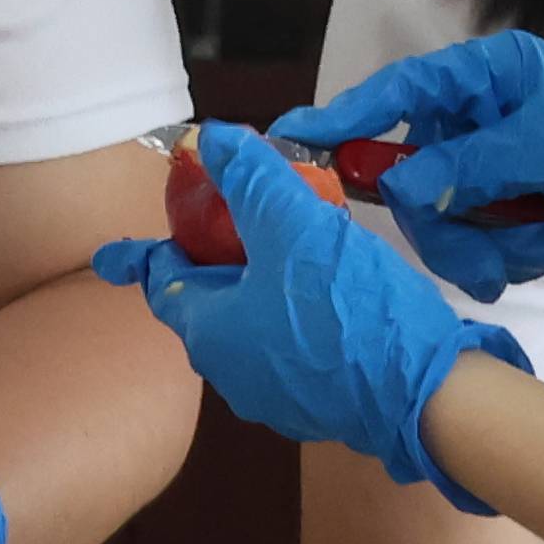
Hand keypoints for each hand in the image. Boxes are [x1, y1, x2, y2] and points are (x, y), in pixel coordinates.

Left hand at [97, 130, 518, 508]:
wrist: (427, 395)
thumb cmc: (347, 311)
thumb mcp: (294, 225)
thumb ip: (252, 179)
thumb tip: (214, 139)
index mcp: (208, 332)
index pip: (160, 283)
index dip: (145, 255)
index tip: (116, 253)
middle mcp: (230, 373)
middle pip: (206, 304)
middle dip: (212, 263)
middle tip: (226, 224)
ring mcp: (276, 396)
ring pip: (251, 325)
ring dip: (258, 286)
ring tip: (285, 247)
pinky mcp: (322, 404)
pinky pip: (292, 346)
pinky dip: (294, 313)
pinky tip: (328, 287)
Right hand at [293, 32, 543, 289]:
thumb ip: (473, 164)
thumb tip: (400, 187)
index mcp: (492, 79)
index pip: (402, 92)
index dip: (345, 116)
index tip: (294, 141)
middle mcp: (487, 122)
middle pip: (412, 174)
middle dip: (442, 216)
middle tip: (478, 244)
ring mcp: (501, 174)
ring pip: (441, 221)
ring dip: (485, 245)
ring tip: (541, 245)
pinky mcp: (518, 218)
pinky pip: (478, 247)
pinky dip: (512, 257)